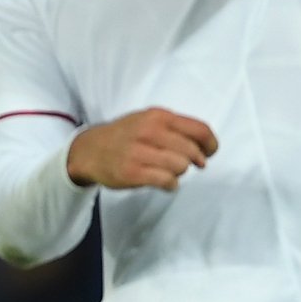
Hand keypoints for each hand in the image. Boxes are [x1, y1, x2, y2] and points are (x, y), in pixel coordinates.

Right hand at [67, 107, 217, 191]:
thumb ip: (175, 128)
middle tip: (187, 165)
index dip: (211, 144)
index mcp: (158, 116)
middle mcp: (149, 132)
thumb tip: (205, 146)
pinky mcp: (133, 172)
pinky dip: (171, 185)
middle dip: (194, 161)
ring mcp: (139, 152)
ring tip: (168, 171)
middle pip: (192, 151)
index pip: (199, 129)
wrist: (89, 150)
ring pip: (181, 167)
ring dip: (179, 172)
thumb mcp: (148, 120)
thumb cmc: (125, 136)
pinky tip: (165, 183)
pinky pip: (167, 181)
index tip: (210, 153)